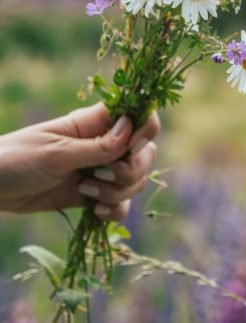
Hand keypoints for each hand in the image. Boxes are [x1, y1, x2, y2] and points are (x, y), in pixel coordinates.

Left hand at [0, 102, 159, 220]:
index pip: (137, 115)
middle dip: (133, 169)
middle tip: (105, 175)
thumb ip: (96, 147)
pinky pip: (121, 203)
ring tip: (87, 191)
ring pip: (135, 179)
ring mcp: (100, 169)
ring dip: (119, 191)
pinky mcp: (93, 194)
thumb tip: (130, 130)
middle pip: (145, 152)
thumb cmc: (19, 159)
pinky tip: (96, 211)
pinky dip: (116, 209)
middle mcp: (104, 144)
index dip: (144, 129)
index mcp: (94, 123)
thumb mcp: (57, 153)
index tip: (130, 147)